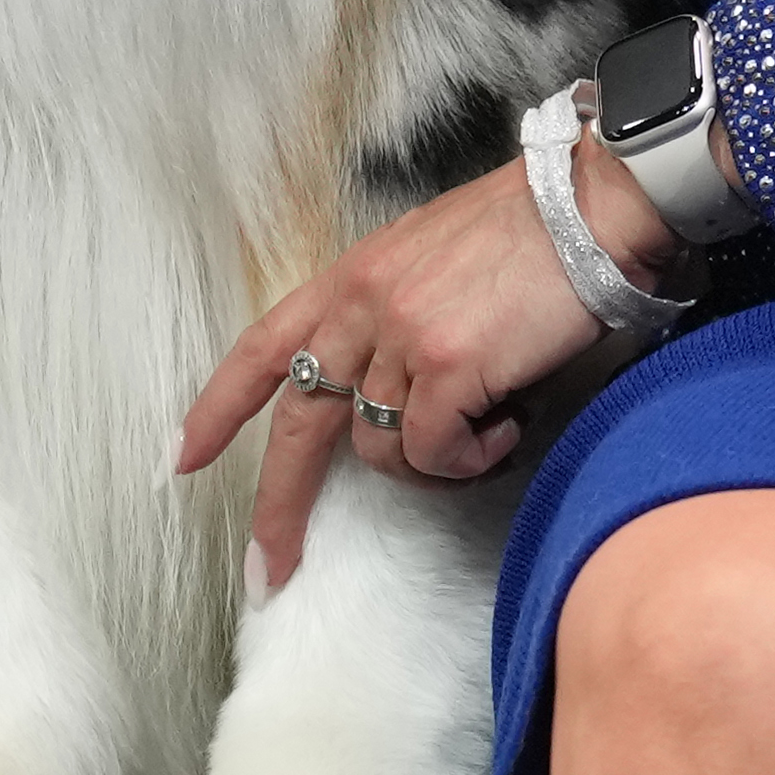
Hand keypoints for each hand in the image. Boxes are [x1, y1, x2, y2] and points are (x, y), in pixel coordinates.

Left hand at [175, 131, 691, 586]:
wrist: (592, 207)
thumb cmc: (529, 234)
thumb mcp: (430, 260)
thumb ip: (392, 320)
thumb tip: (392, 396)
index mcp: (350, 278)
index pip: (261, 348)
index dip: (216, 408)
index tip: (182, 457)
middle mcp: (360, 306)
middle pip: (297, 424)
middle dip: (278, 506)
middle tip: (273, 567)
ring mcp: (399, 336)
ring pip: (380, 452)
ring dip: (429, 464)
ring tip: (483, 431)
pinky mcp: (446, 366)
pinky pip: (435, 453)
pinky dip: (469, 458)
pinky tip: (504, 427)